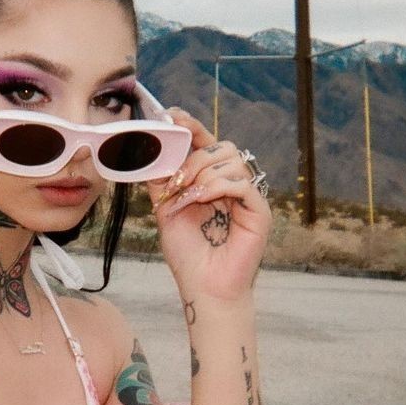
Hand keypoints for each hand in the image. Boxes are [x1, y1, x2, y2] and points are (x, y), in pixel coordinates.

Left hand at [145, 110, 272, 301]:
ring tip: (186, 198)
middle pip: (221, 146)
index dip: (191, 125)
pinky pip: (241, 183)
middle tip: (175, 183)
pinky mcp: (259, 211)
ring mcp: (248, 196)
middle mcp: (232, 184)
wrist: (202, 287)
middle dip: (193, 158)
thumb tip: (146, 147)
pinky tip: (200, 201)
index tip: (171, 116)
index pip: (205, 142)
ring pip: (231, 160)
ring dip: (201, 174)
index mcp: (211, 180)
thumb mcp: (165, 209)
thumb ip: (160, 179)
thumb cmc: (188, 253)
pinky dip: (216, 187)